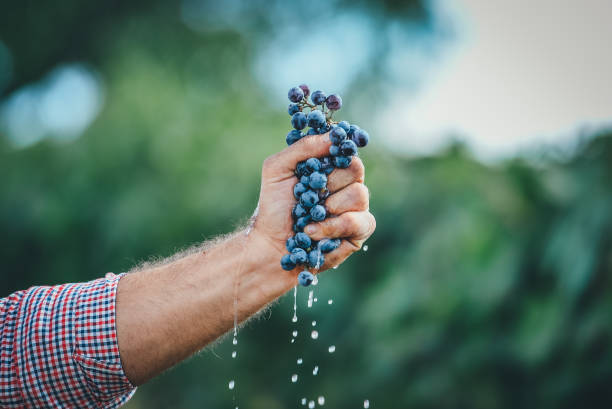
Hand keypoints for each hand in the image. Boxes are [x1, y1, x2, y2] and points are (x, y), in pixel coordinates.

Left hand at [251, 133, 375, 278]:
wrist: (271, 244)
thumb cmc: (274, 206)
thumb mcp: (277, 169)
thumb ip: (303, 148)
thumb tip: (333, 136)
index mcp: (330, 166)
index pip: (346, 149)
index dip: (337, 152)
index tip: (320, 162)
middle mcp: (347, 184)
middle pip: (355, 169)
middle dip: (328, 182)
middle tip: (309, 194)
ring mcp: (356, 207)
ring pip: (359, 195)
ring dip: (329, 208)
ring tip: (308, 218)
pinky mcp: (359, 231)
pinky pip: (360, 222)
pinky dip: (333, 227)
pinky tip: (313, 233)